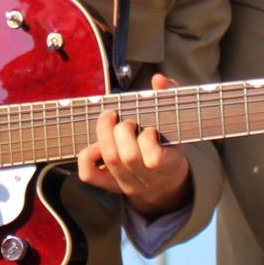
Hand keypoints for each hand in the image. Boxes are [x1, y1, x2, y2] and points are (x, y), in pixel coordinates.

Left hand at [76, 73, 191, 217]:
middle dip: (123, 131)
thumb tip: (158, 80)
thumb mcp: (175, 122)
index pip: (155, 159)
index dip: (148, 139)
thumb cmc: (168, 143)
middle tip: (126, 121)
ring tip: (111, 121)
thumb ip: (169, 96)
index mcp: (169, 164)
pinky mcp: (109, 184)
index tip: (150, 128)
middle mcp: (147, 178)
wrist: (165, 179)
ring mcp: (127, 183)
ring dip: (106, 134)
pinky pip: (89, 174)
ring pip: (110, 160)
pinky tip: (96, 142)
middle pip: (128, 156)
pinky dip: (87, 155)